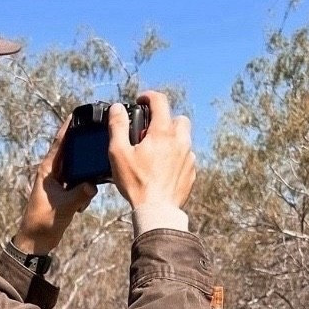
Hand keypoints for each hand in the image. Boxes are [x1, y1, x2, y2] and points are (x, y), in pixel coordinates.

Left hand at [12, 116, 97, 257]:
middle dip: (80, 143)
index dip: (66, 129)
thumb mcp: (63, 207)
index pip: (59, 145)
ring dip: (84, 165)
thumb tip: (93, 185)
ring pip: (74, 167)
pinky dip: (84, 185)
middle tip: (94, 131)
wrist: (36, 240)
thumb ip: (79, 195)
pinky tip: (88, 193)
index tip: (75, 115)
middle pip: (69, 152)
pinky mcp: (63, 193)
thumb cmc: (43, 222)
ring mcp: (57, 183)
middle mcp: (51, 174)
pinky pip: (77, 182)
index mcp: (47, 171)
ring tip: (97, 158)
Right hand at [108, 91, 194, 211]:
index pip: (160, 101)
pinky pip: (186, 157)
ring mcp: (188, 157)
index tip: (141, 101)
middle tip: (150, 133)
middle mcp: (180, 141)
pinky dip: (176, 157)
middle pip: (178, 118)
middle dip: (165, 120)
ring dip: (172, 139)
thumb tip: (117, 109)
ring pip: (184, 138)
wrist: (157, 211)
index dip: (148, 97)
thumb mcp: (119, 153)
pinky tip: (163, 169)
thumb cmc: (137, 183)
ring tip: (156, 153)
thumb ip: (117, 127)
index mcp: (163, 132)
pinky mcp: (191, 172)